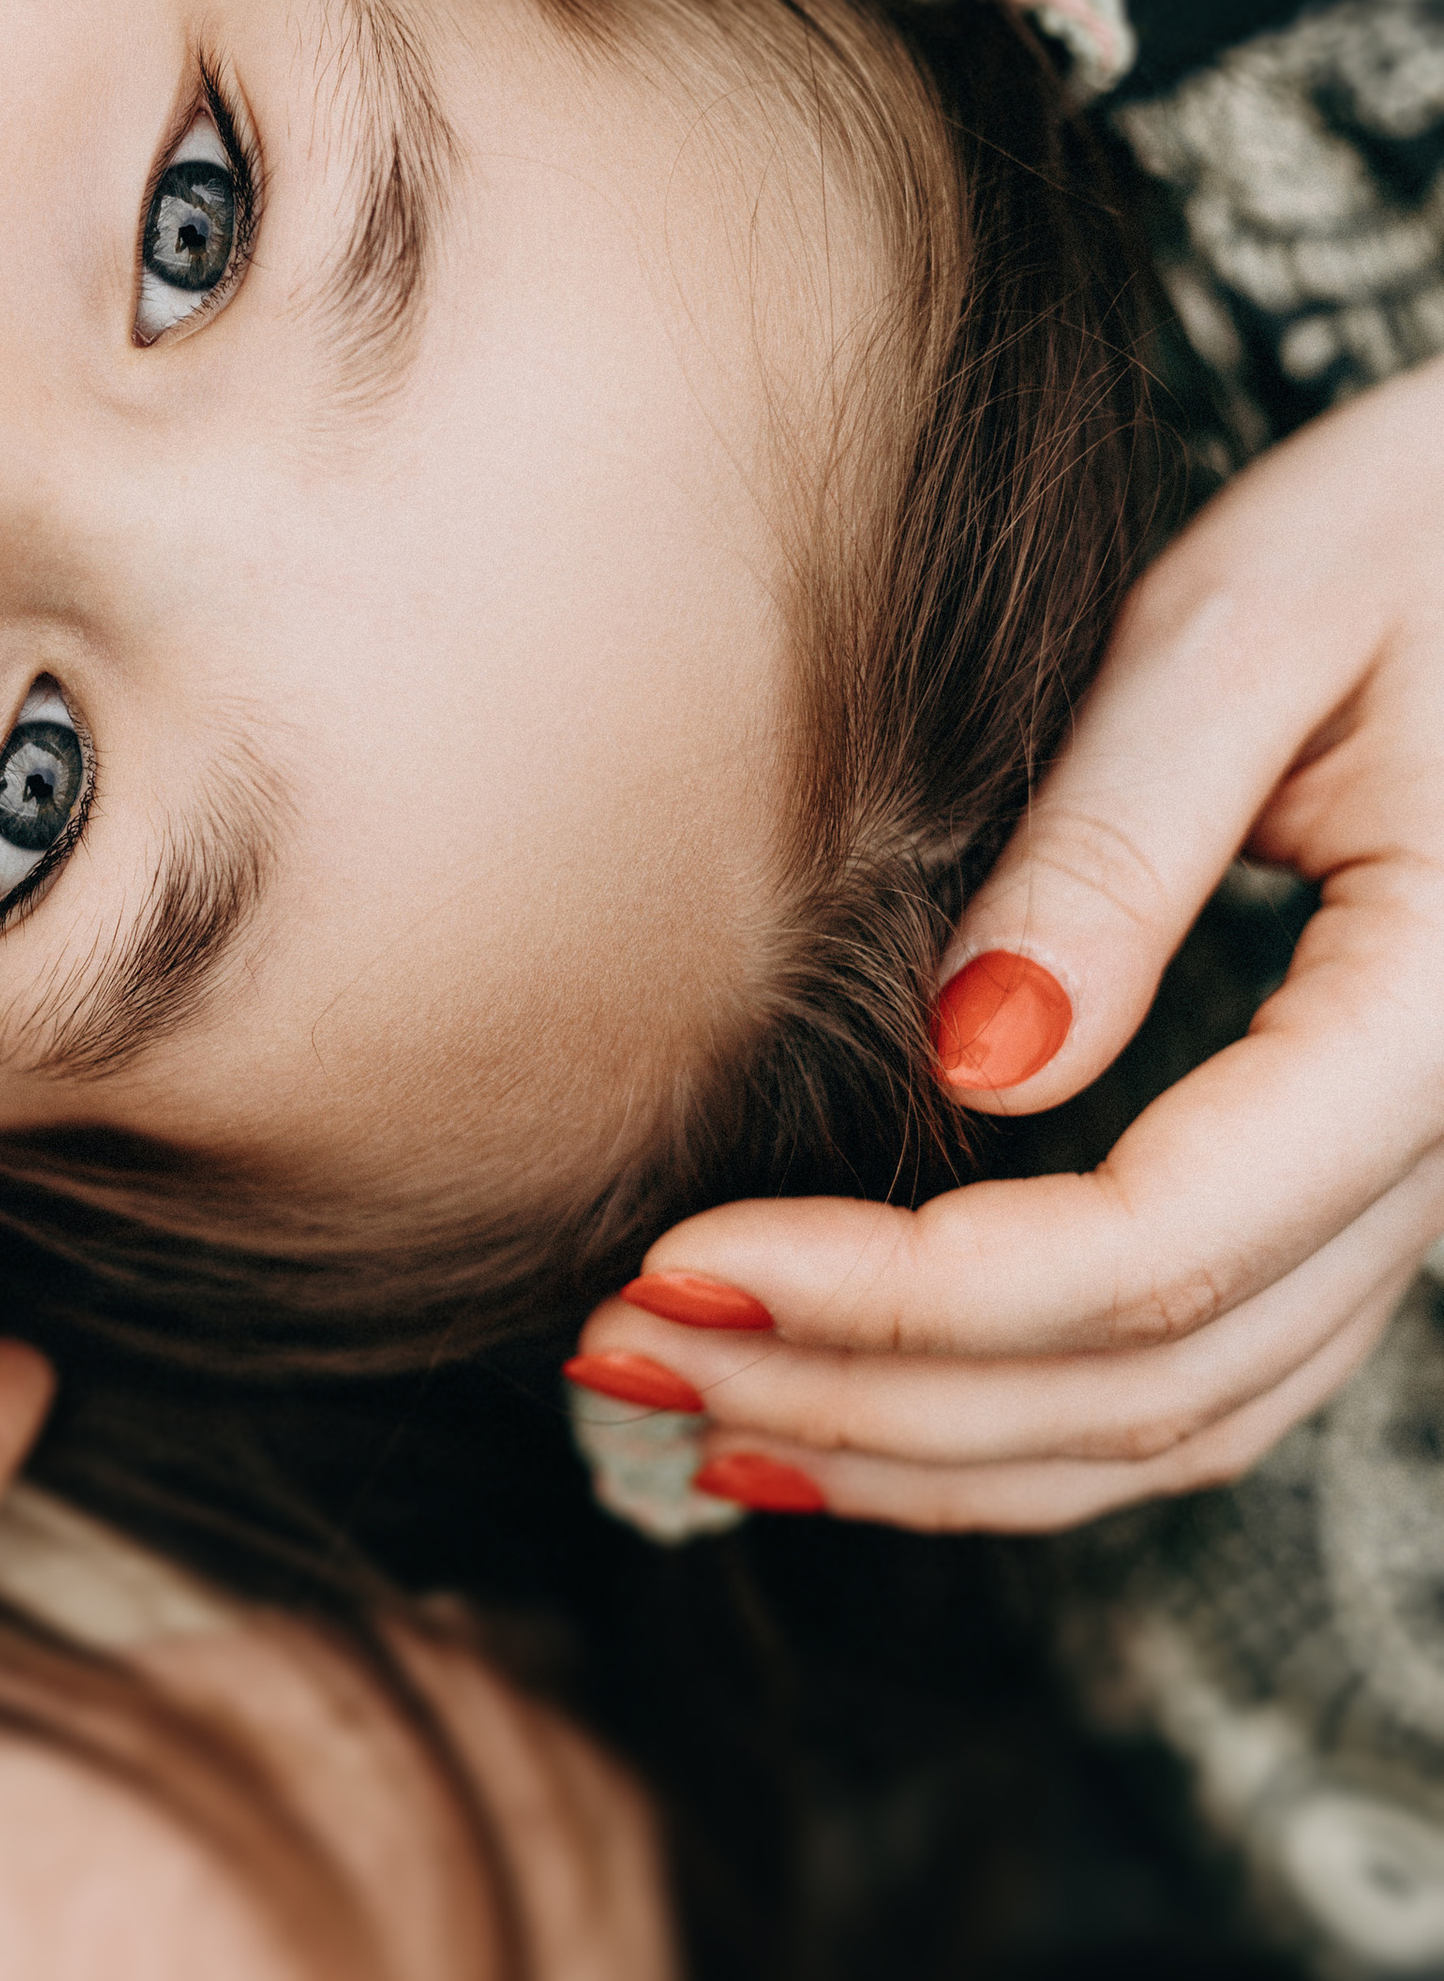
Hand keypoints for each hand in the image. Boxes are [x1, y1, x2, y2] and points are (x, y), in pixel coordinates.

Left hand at [570, 359, 1443, 1529]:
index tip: (679, 1259)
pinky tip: (845, 1407)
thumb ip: (1124, 836)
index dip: (902, 1292)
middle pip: (1150, 1377)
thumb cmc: (1419, 527)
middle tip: (617, 1350)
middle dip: (871, 1397)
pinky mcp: (1357, 1187)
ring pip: (1176, 1423)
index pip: (1155, 1244)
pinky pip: (1201, 1380)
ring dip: (925, 1453)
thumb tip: (975, 1059)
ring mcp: (1416, 1190)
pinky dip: (1015, 1429)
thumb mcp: (1263, 616)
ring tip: (686, 1412)